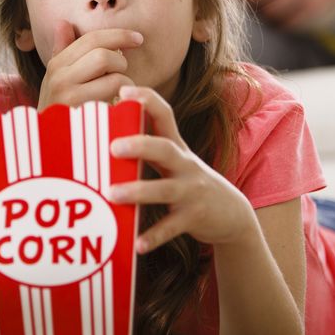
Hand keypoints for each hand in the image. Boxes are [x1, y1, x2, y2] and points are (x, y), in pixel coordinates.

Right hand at [37, 21, 141, 110]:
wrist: (48, 151)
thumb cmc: (58, 112)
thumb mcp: (55, 81)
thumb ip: (62, 51)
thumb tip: (64, 22)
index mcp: (57, 65)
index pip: (92, 39)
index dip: (119, 35)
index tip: (138, 39)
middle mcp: (60, 78)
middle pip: (104, 55)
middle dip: (121, 63)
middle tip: (122, 75)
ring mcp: (70, 99)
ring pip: (115, 79)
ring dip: (127, 86)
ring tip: (121, 96)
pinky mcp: (84, 119)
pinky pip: (117, 102)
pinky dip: (125, 103)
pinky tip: (121, 109)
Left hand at [107, 86, 255, 252]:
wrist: (231, 214)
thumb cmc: (189, 183)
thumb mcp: (174, 162)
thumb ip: (147, 150)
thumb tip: (104, 137)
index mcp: (176, 148)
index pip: (164, 115)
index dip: (147, 100)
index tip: (124, 90)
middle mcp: (185, 165)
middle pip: (165, 148)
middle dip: (141, 145)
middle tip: (113, 146)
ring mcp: (191, 191)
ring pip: (165, 189)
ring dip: (138, 191)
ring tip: (112, 194)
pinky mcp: (195, 217)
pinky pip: (172, 227)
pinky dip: (154, 236)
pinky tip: (137, 244)